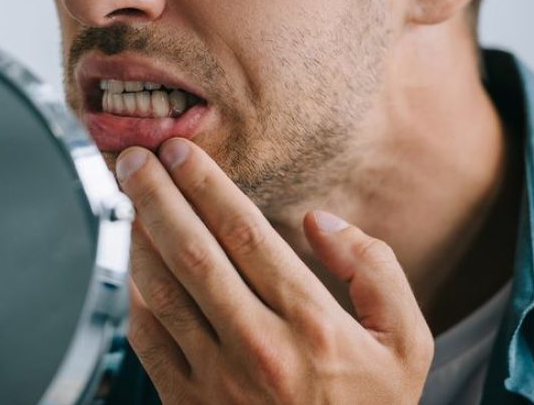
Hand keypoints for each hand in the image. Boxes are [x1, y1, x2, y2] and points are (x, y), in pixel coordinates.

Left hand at [115, 138, 433, 404]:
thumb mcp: (406, 342)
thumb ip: (375, 271)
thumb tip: (319, 221)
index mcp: (312, 323)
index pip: (246, 234)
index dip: (206, 185)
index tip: (180, 151)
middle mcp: (258, 347)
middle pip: (193, 253)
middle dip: (157, 197)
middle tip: (133, 159)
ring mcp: (217, 381)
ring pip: (163, 292)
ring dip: (138, 238)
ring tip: (127, 199)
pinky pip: (148, 341)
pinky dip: (132, 297)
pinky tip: (130, 265)